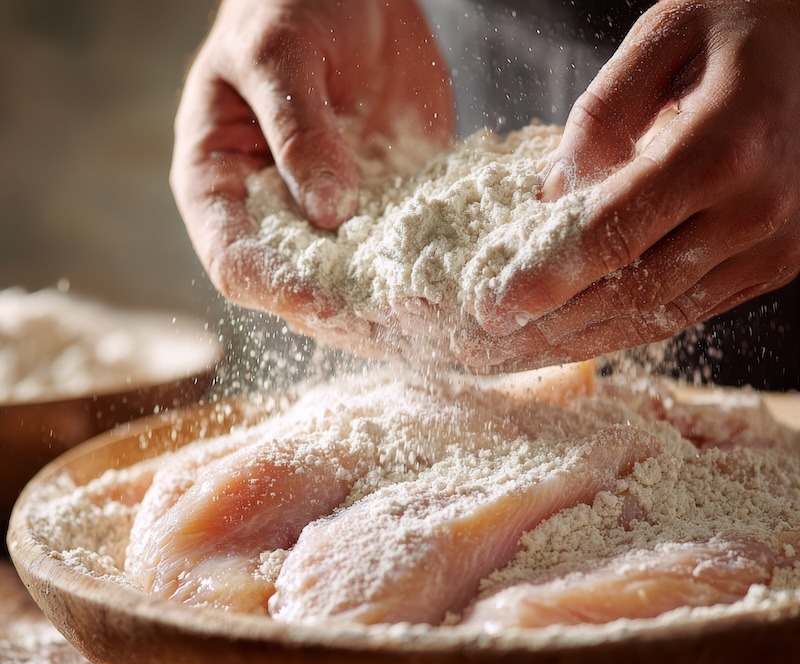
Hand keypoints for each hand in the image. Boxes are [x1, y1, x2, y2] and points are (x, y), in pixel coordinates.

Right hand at [171, 0, 452, 350]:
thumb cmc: (290, 4)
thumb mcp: (281, 55)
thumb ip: (297, 131)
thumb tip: (327, 211)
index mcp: (221, 185)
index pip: (234, 263)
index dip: (275, 290)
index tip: (324, 302)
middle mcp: (273, 216)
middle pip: (295, 291)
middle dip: (340, 315)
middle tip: (394, 328)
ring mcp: (330, 220)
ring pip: (351, 287)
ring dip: (387, 310)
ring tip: (430, 323)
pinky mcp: (381, 211)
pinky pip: (398, 256)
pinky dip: (423, 277)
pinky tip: (454, 290)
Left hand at [465, 0, 799, 371]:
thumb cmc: (746, 24)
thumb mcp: (664, 36)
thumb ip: (598, 119)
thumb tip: (545, 203)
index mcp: (721, 148)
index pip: (610, 237)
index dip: (543, 281)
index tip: (489, 311)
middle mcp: (753, 210)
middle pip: (627, 293)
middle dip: (546, 328)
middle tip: (485, 348)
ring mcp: (771, 246)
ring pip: (656, 317)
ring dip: (578, 344)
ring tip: (517, 356)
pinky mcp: (772, 264)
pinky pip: (686, 312)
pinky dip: (624, 330)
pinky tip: (576, 338)